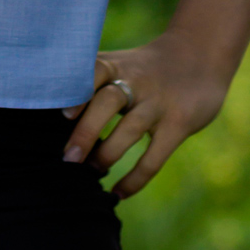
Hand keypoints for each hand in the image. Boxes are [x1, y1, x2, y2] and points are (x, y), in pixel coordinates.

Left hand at [60, 36, 230, 199]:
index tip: (62, 115)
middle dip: (87, 131)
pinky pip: (155, 156)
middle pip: (108, 101)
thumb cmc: (144, 68)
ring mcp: (159, 102)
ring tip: (93, 173)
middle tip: (69, 158)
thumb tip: (50, 116)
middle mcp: (136, 80)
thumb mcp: (120, 65)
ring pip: (131, 128)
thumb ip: (91, 84)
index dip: (77, 92)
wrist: (199, 56)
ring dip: (108, 154)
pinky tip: (119, 193)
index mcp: (117, 66)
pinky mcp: (179, 123)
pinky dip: (135, 179)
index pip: (93, 72)